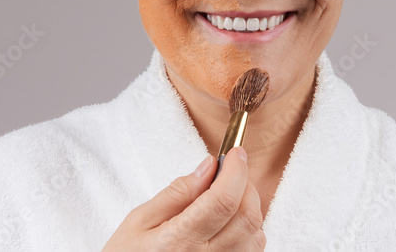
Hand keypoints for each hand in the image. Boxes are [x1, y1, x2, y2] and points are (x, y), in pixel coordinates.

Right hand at [102, 146, 265, 250]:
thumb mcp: (139, 221)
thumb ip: (178, 192)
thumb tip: (209, 166)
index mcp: (180, 241)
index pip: (223, 201)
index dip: (235, 171)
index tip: (234, 153)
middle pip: (247, 217)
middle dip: (245, 186)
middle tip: (230, 172)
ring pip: (256, 236)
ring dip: (249, 209)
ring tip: (227, 198)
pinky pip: (252, 251)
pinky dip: (249, 231)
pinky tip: (229, 223)